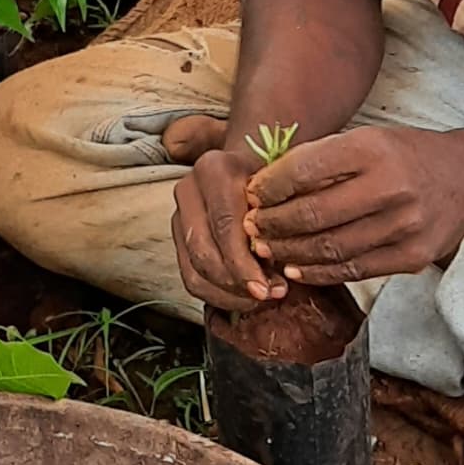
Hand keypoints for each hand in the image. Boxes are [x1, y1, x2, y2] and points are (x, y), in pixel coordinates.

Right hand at [163, 116, 275, 307]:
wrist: (256, 165)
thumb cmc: (278, 180)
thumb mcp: (285, 189)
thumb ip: (282, 220)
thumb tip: (281, 264)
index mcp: (215, 168)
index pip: (224, 225)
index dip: (243, 263)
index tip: (267, 288)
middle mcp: (190, 188)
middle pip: (203, 251)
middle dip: (236, 283)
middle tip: (266, 296)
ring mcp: (180, 213)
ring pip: (194, 269)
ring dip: (227, 294)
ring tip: (259, 299)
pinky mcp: (179, 236)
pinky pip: (190, 277)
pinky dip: (217, 296)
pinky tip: (244, 298)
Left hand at [250, 128, 463, 282]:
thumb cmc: (404, 157)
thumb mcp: (366, 140)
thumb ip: (321, 160)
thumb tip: (264, 186)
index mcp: (372, 149)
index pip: (305, 170)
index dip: (270, 187)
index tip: (251, 195)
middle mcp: (390, 187)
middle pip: (313, 214)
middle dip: (273, 224)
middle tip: (251, 228)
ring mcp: (404, 226)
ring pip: (330, 248)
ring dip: (290, 252)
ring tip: (267, 250)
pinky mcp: (412, 257)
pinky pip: (354, 270)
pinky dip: (319, 273)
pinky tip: (297, 268)